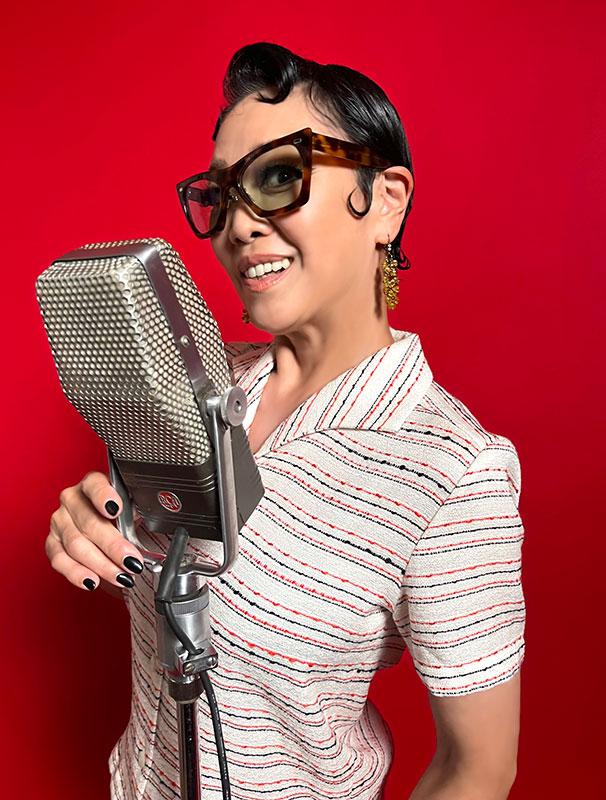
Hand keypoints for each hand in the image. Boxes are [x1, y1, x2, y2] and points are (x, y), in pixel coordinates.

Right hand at [46, 471, 143, 591]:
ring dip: (101, 565)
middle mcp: (72, 500)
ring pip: (76, 546)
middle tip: (132, 562)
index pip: (95, 486)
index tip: (116, 510)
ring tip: (121, 576)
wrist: (107, 523)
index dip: (104, 497)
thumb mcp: (134, 504)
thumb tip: (159, 518)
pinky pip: (60, 560)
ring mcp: (60, 522)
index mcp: (92, 484)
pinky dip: (76, 573)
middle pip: (89, 524)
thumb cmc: (122, 512)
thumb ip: (140, 507)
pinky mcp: (52, 543)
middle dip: (113, 547)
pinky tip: (92, 581)